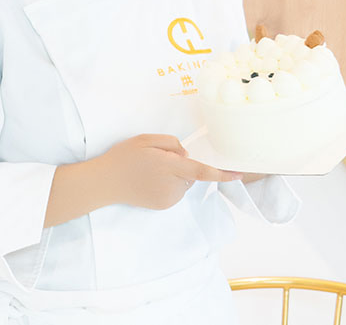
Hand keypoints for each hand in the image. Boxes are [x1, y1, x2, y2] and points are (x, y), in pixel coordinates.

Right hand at [96, 133, 243, 210]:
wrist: (106, 182)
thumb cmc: (125, 156)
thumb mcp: (146, 139)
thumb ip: (171, 143)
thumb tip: (186, 155)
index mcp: (169, 167)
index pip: (201, 170)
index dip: (222, 173)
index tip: (239, 174)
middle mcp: (172, 186)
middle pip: (191, 173)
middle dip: (182, 164)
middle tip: (157, 158)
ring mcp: (168, 199)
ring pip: (184, 182)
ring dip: (176, 175)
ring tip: (151, 170)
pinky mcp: (163, 206)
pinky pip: (176, 191)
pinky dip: (169, 184)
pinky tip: (150, 180)